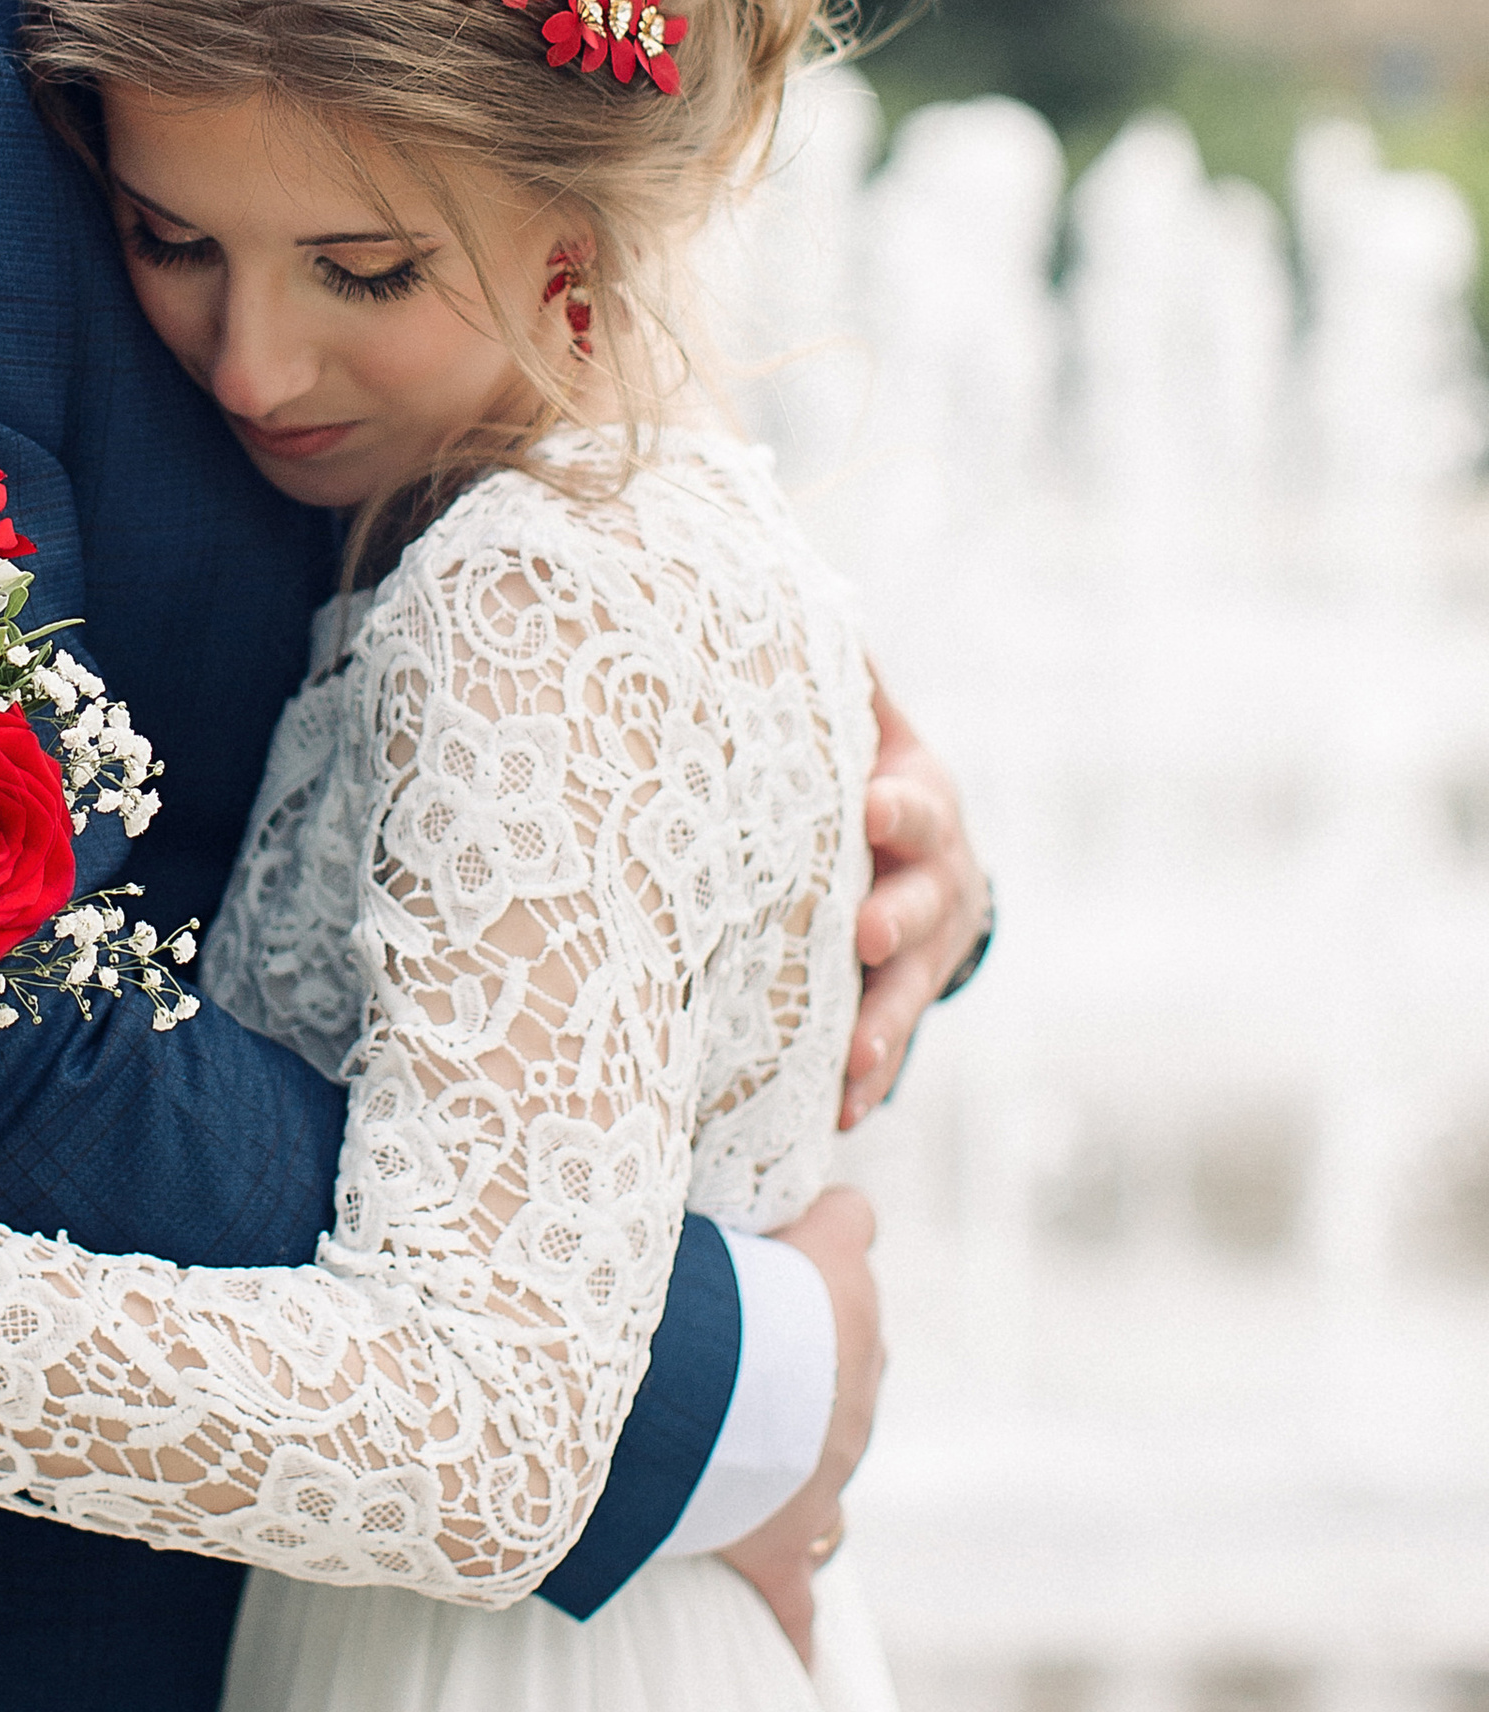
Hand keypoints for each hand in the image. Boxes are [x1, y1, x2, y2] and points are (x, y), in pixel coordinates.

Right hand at [714, 1184, 880, 1667]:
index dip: (810, 1222)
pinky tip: (794, 1659)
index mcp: (840, 1292)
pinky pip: (797, 1598)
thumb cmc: (689, 1291)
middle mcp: (855, 1377)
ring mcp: (827, 1466)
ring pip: (832, 1443)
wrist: (700, 1399)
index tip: (769, 1221)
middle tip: (719, 1332)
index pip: (850, 1225)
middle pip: (845, 1342)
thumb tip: (620, 1139)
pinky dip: (793, 1620)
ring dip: (793, 1439)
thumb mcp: (689, 1210)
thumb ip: (681, 1185)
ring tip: (731, 1437)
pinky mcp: (784, 1544)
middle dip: (798, 1346)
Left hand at [842, 674, 991, 1130]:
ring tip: (854, 1059)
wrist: (925, 862)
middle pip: (922, 903)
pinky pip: (889, 1050)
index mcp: (920, 808)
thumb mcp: (867, 725)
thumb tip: (779, 597)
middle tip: (866, 934)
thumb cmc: (870, 781)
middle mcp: (933, 882)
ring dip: (884, 1023)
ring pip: (909, 990)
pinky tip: (841, 1114)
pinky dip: (869, 1082)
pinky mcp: (898, 1006)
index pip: (913, 803)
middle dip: (896, 920)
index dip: (897, 807)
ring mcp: (923, 953)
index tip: (872, 808)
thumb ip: (841, 681)